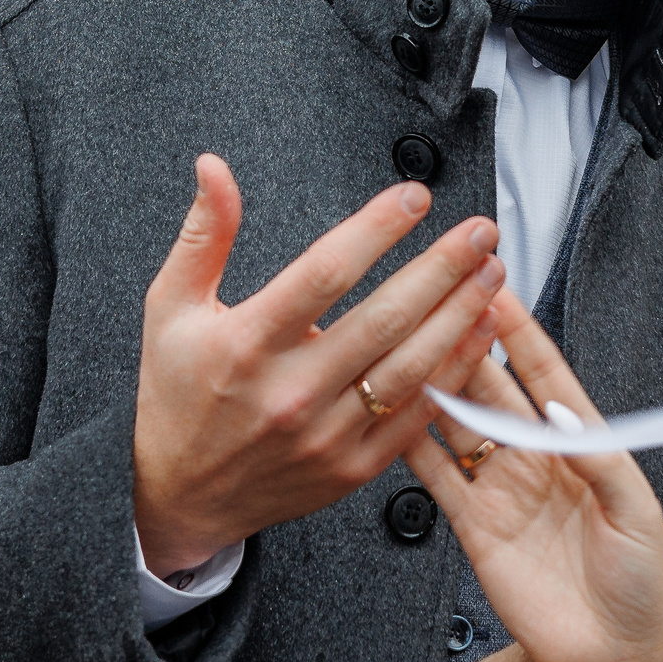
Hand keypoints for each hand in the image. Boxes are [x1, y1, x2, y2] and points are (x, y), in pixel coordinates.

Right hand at [133, 154, 504, 575]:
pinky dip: (454, 373)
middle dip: (442, 268)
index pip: (325, 274)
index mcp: (247, 344)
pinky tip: (479, 334)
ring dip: (459, 316)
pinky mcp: (351, 468)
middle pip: (384, 318)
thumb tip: (214, 167)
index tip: (414, 196)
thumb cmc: (176, 393)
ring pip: (410, 368)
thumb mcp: (170, 307)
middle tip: (480, 230)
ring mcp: (325, 435)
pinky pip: (416, 417)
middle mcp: (290, 392)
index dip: (376, 229)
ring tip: (492, 273)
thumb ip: (203, 235)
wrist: (178, 494)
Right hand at [407, 294, 662, 661]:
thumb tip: (562, 409)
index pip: (545, 375)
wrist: (610, 658)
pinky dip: (413, 443)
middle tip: (440, 303)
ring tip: (408, 343)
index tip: (497, 291)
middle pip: (495, 388)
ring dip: (437, 384)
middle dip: (470, 345)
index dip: (521, 334)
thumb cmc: (639, 585)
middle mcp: (536, 457)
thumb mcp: (636, 512)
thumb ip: (600, 457)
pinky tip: (392, 411)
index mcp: (582, 445)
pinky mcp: (473, 524)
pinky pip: (437, 474)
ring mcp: (501, 488)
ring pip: (459, 422)